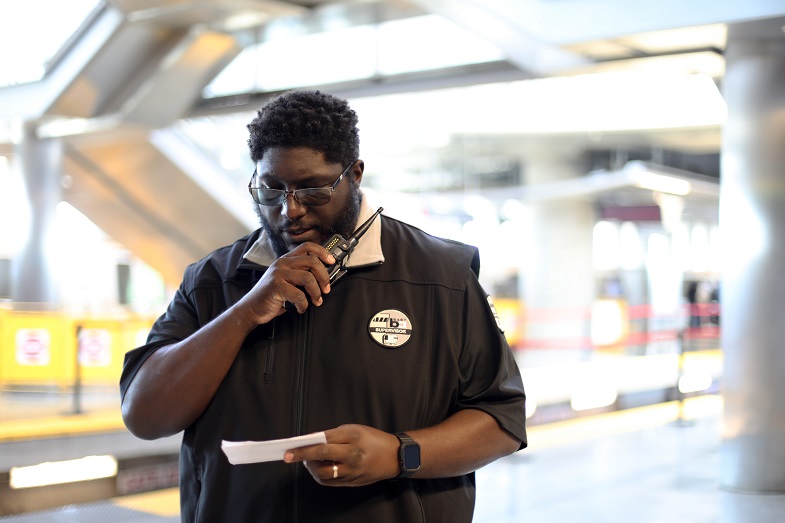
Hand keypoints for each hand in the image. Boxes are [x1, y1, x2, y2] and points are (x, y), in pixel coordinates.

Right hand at [237, 242, 333, 323]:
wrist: (251, 308)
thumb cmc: (271, 296)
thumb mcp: (286, 280)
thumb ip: (300, 274)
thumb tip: (324, 278)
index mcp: (286, 259)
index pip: (307, 247)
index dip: (322, 252)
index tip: (332, 262)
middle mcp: (282, 263)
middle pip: (312, 261)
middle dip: (324, 276)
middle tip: (326, 289)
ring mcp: (278, 273)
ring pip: (308, 278)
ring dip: (316, 292)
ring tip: (316, 301)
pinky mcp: (275, 286)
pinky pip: (298, 294)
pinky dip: (303, 304)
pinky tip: (301, 308)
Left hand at [284, 424, 399, 486]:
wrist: (394, 456)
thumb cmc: (373, 439)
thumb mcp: (354, 429)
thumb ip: (333, 435)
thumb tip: (312, 441)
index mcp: (353, 437)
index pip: (323, 442)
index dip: (304, 447)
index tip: (289, 449)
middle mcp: (353, 455)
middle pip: (322, 457)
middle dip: (302, 457)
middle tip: (289, 456)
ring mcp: (353, 471)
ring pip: (324, 473)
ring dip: (311, 468)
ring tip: (308, 461)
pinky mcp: (353, 482)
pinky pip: (331, 481)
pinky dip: (321, 476)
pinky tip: (318, 469)